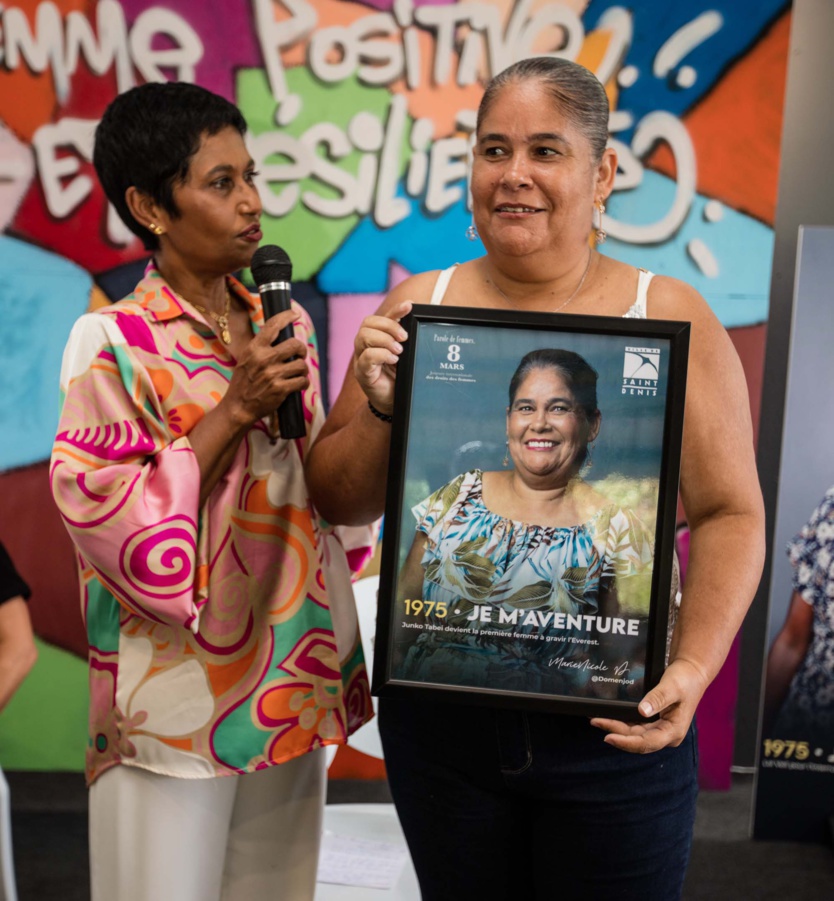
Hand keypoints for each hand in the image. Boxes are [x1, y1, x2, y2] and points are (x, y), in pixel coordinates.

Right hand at [223, 309, 309, 424]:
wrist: (238, 407)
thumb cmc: (243, 383)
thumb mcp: (246, 359)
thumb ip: (261, 348)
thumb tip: (280, 336)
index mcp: (254, 348)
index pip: (273, 325)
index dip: (286, 316)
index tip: (296, 314)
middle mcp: (264, 359)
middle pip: (295, 345)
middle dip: (302, 350)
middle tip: (299, 356)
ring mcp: (273, 374)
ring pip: (301, 365)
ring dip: (303, 370)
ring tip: (297, 374)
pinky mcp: (280, 389)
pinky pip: (302, 381)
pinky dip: (303, 383)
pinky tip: (298, 385)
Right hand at [353, 301, 411, 413]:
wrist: (393, 403)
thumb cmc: (399, 378)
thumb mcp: (405, 356)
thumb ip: (405, 341)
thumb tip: (417, 323)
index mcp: (375, 339)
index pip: (380, 318)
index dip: (394, 310)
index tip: (410, 306)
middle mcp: (364, 346)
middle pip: (367, 323)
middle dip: (388, 326)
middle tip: (404, 337)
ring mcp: (361, 359)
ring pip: (363, 336)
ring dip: (384, 340)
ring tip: (399, 350)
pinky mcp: (362, 373)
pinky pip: (366, 357)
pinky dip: (381, 355)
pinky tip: (393, 360)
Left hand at [589, 657, 708, 753]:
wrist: (691, 672)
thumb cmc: (685, 680)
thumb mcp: (672, 687)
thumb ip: (658, 698)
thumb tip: (642, 711)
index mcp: (674, 731)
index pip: (647, 743)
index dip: (627, 742)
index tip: (608, 737)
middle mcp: (666, 734)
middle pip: (637, 739)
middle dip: (616, 733)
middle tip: (595, 722)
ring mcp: (659, 728)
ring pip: (634, 733)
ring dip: (616, 728)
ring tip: (596, 719)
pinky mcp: (653, 721)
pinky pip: (635, 725)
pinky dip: (621, 721)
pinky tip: (608, 715)